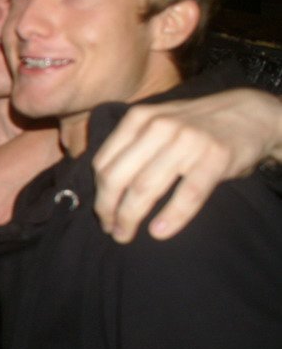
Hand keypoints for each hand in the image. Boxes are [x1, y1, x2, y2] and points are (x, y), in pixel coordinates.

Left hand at [93, 88, 281, 241]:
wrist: (249, 113)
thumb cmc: (195, 125)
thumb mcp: (158, 122)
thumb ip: (132, 144)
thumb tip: (104, 187)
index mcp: (138, 118)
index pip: (104, 162)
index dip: (99, 194)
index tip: (102, 214)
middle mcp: (158, 127)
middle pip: (117, 177)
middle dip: (108, 209)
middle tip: (111, 230)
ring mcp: (187, 141)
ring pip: (145, 187)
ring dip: (130, 217)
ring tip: (125, 235)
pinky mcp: (215, 158)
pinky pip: (187, 194)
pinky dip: (171, 217)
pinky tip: (159, 232)